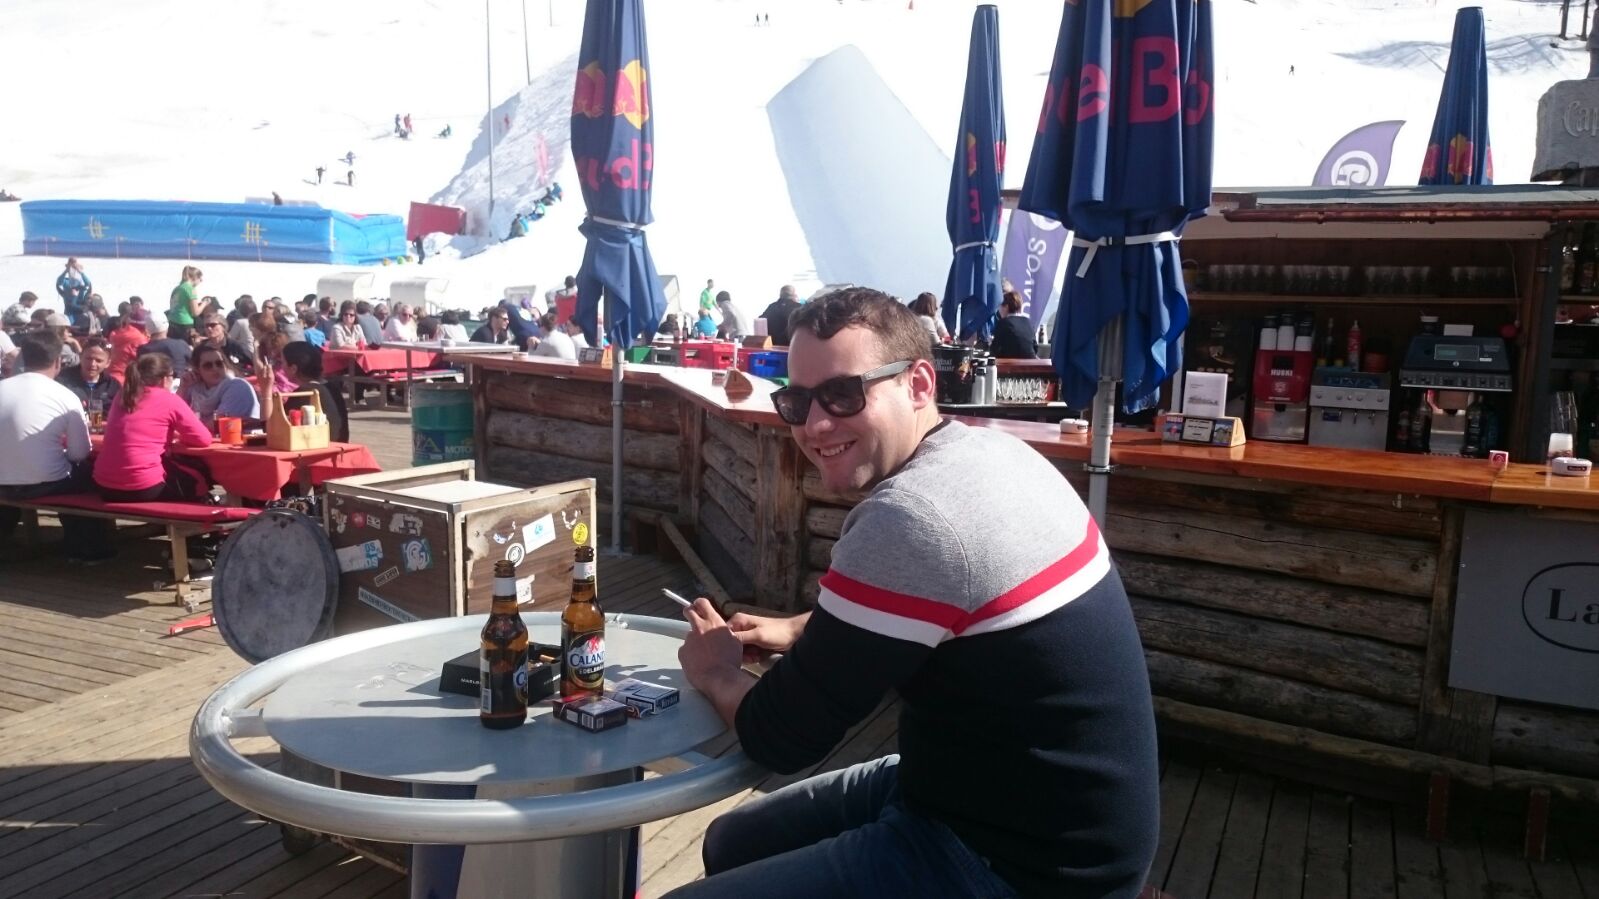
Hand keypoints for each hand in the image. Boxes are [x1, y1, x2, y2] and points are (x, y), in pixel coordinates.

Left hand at [678, 599, 756, 726]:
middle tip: (693, 618)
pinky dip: (690, 655)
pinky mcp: (683, 652)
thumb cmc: (730, 660)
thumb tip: (724, 632)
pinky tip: (698, 663)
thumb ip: (725, 632)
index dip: (700, 604)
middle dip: (690, 612)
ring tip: (703, 654)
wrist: (720, 677)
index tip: (699, 607)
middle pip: (689, 611)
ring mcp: (689, 639)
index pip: (702, 603)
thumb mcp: (735, 641)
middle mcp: (700, 627)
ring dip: (695, 642)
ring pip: (690, 636)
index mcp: (714, 622)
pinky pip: (685, 651)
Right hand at [727, 611, 804, 662]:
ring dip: (747, 656)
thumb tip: (723, 642)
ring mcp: (746, 636)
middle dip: (740, 653)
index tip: (738, 653)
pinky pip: (746, 653)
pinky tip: (759, 656)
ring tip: (757, 656)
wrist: (795, 635)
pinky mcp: (752, 644)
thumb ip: (740, 638)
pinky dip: (751, 657)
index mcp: (738, 620)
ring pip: (738, 651)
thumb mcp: (758, 635)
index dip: (728, 646)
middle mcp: (740, 627)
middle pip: (730, 645)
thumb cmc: (778, 632)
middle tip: (752, 656)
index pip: (724, 635)